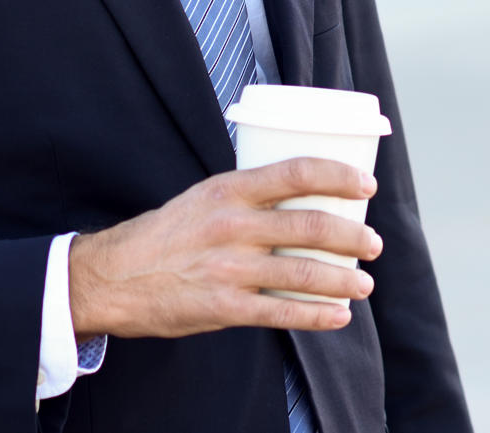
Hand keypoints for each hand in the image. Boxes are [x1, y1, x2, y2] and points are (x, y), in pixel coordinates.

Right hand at [68, 157, 382, 339]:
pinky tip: (339, 316)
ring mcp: (229, 268)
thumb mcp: (204, 197)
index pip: (297, 172)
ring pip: (304, 272)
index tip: (366, 186)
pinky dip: (318, 316)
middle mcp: (232, 225)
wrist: (116, 277)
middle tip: (373, 244)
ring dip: (344, 279)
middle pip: (310, 226)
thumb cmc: (167, 234)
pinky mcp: (224, 307)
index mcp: (229, 189)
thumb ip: (247, 196)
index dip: (339, 176)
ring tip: (364, 282)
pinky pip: (283, 312)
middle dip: (352, 237)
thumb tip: (302, 195)